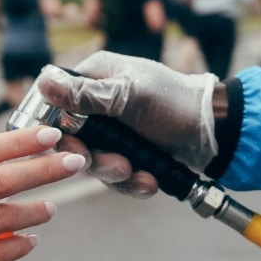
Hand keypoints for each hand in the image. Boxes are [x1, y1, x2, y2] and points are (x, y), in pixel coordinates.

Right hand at [33, 54, 216, 197]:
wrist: (216, 131)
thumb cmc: (175, 101)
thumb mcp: (131, 96)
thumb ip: (88, 95)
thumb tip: (44, 83)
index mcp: (96, 78)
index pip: (56, 103)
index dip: (57, 128)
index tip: (72, 145)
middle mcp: (99, 104)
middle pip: (72, 139)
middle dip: (94, 158)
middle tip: (117, 165)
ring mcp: (114, 131)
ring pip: (94, 162)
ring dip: (115, 173)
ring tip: (138, 173)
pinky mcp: (128, 154)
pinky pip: (116, 175)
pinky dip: (133, 182)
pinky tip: (150, 182)